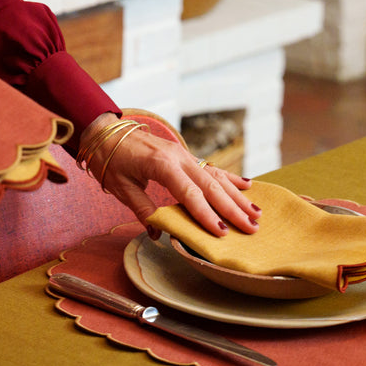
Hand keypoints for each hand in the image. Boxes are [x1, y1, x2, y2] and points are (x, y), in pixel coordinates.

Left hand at [82, 114, 260, 236]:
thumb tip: (159, 232)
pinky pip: (212, 167)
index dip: (206, 214)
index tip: (222, 232)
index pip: (189, 193)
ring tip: (257, 212)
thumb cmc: (111, 160)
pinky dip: (231, 178)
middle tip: (251, 227)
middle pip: (211, 186)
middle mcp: (179, 157)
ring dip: (238, 196)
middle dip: (233, 209)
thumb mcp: (122, 187)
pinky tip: (248, 185)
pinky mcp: (187, 155)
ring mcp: (185, 154)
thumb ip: (143, 209)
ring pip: (217, 177)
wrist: (107, 132)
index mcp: (162, 165)